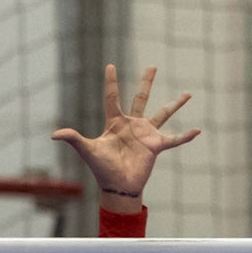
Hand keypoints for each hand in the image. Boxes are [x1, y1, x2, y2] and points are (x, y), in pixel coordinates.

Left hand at [54, 64, 198, 205]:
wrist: (117, 187)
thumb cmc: (102, 169)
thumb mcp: (87, 150)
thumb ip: (73, 139)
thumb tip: (54, 135)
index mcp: (115, 122)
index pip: (112, 97)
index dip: (111, 82)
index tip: (111, 65)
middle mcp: (132, 124)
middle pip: (140, 97)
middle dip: (147, 82)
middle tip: (152, 66)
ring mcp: (146, 134)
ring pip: (162, 113)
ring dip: (175, 104)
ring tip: (188, 93)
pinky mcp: (156, 146)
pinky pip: (174, 139)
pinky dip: (185, 136)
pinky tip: (197, 130)